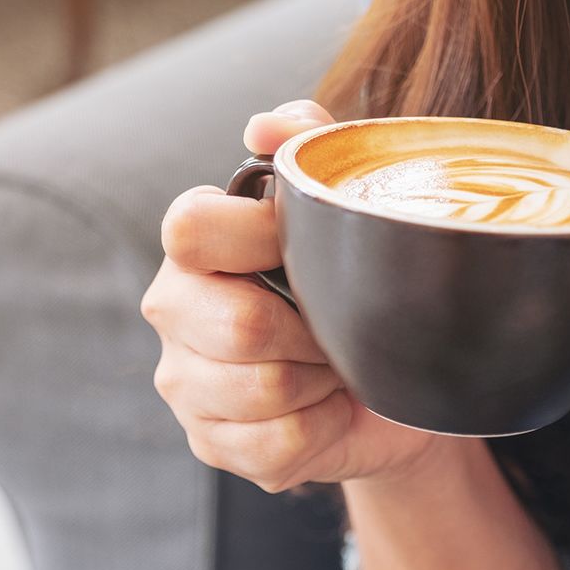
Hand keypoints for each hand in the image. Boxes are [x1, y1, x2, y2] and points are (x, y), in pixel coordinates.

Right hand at [142, 100, 456, 492]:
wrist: (396, 385)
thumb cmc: (360, 286)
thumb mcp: (348, 202)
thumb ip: (309, 142)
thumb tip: (262, 125)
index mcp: (195, 244)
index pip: (191, 229)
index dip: (261, 238)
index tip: (312, 251)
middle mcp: (172, 309)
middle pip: (238, 324)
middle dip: (312, 330)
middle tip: (337, 326)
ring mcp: (185, 384)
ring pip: (263, 389)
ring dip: (322, 380)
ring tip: (332, 365)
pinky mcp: (211, 444)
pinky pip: (277, 443)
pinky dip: (321, 428)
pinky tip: (325, 410)